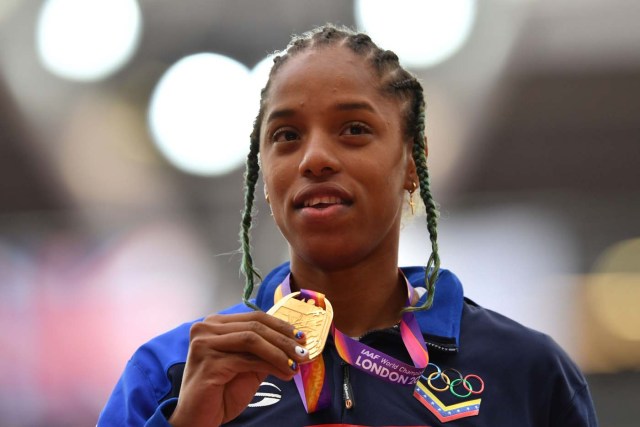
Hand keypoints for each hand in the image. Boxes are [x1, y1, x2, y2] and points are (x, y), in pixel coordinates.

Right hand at [168, 311, 307, 426]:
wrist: (197, 419)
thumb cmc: (220, 393)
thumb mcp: (247, 366)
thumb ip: (263, 351)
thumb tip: (294, 342)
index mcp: (214, 324)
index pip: (254, 317)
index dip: (280, 326)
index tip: (301, 337)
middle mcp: (206, 328)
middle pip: (255, 326)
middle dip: (284, 340)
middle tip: (304, 352)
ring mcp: (204, 344)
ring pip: (252, 340)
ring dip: (280, 352)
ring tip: (297, 364)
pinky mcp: (208, 362)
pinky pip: (247, 360)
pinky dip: (271, 365)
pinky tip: (285, 373)